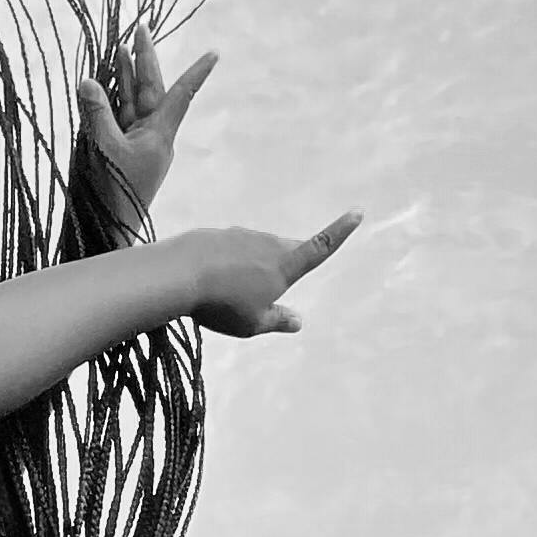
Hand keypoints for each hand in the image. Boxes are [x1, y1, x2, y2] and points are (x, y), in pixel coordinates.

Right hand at [77, 22, 216, 229]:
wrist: (109, 232)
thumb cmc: (115, 195)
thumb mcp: (105, 150)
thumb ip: (97, 114)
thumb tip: (87, 81)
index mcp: (160, 134)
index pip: (181, 95)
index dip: (196, 73)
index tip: (215, 53)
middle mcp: (152, 136)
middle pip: (151, 90)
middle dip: (145, 60)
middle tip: (141, 29)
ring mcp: (136, 144)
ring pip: (133, 102)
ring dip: (126, 76)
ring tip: (122, 47)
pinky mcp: (121, 153)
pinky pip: (118, 118)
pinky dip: (112, 99)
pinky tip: (105, 81)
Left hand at [191, 212, 362, 335]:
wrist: (178, 273)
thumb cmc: (222, 305)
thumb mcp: (252, 324)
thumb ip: (277, 321)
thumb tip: (298, 321)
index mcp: (284, 265)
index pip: (319, 247)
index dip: (340, 232)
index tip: (357, 212)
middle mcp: (268, 244)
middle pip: (286, 251)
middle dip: (287, 264)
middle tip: (276, 284)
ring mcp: (242, 236)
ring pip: (258, 250)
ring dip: (253, 267)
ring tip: (231, 293)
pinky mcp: (218, 235)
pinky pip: (232, 250)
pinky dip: (229, 263)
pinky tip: (210, 280)